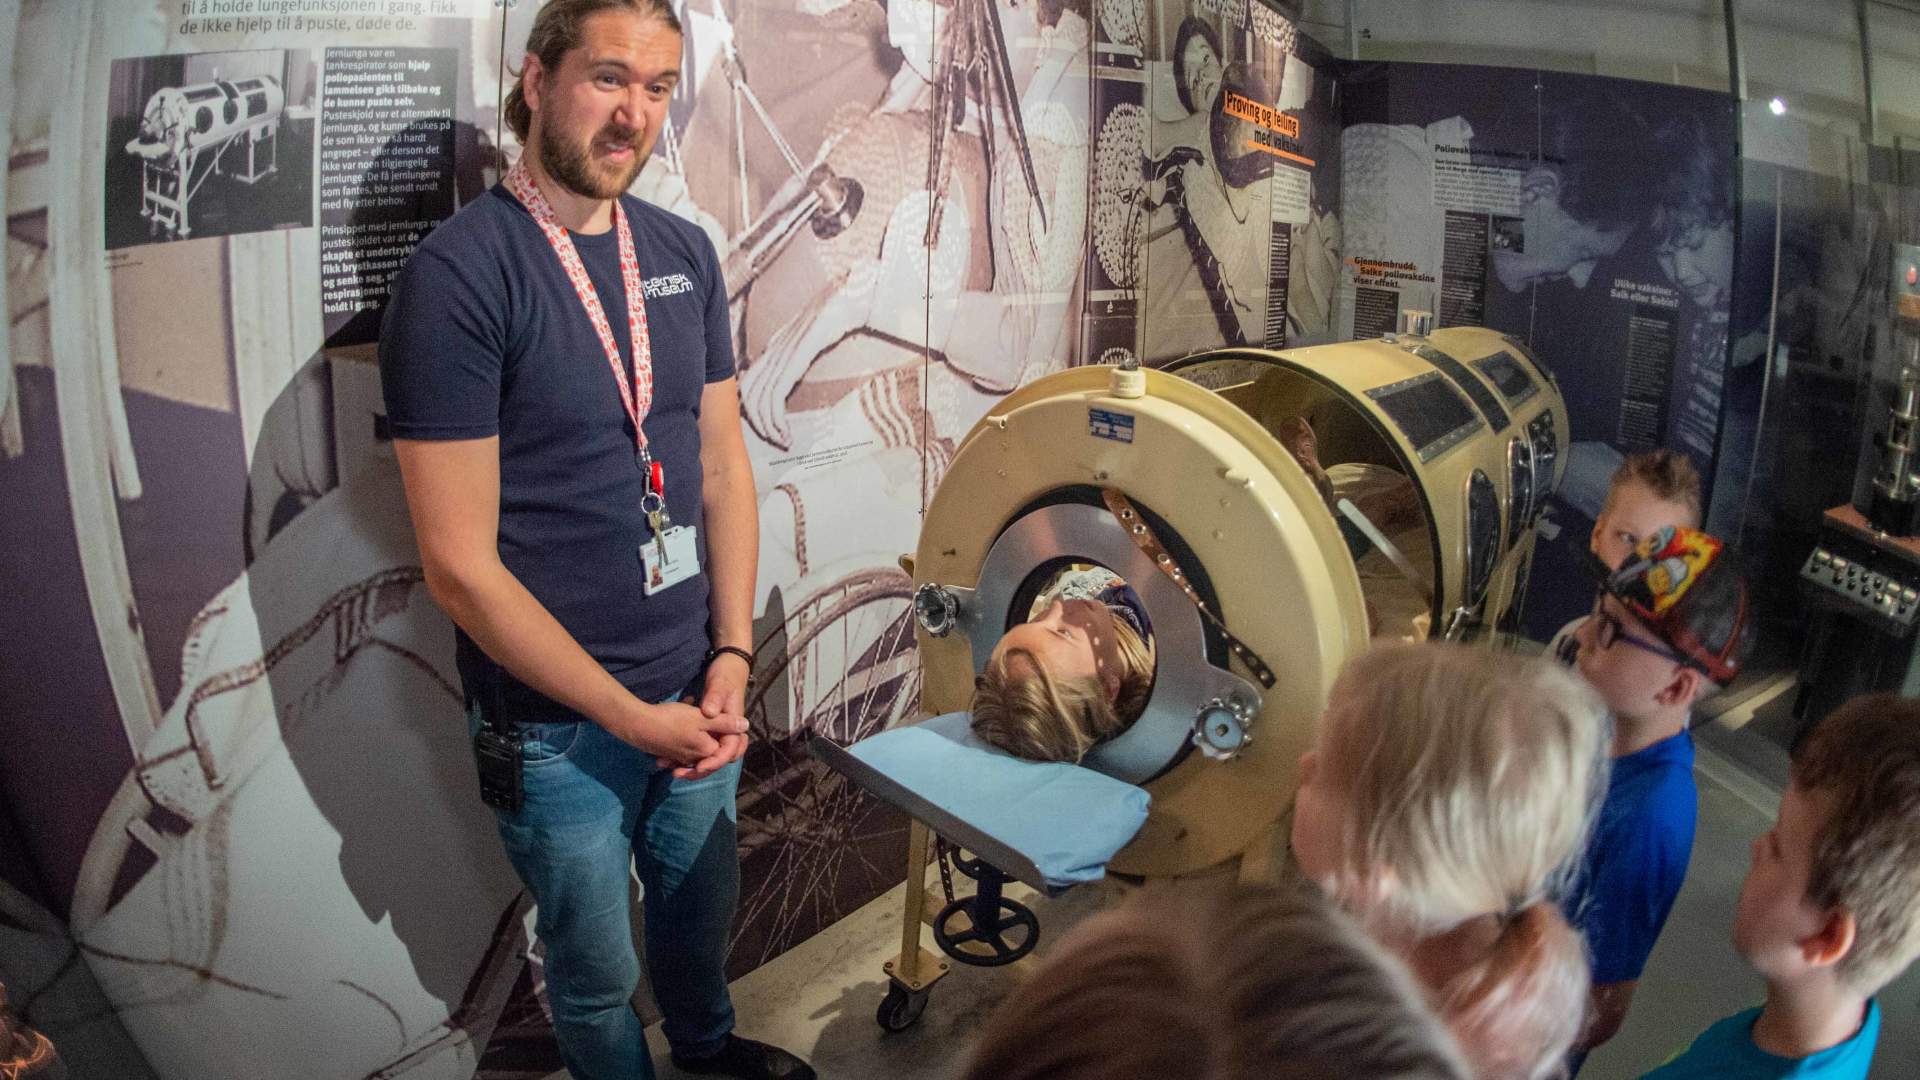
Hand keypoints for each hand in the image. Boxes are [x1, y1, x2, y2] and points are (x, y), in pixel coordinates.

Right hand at [609, 698, 745, 765]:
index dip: (730, 732)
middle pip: (711, 746)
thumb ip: (724, 723)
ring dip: (696, 726)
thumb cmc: (671, 720)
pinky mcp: (667, 752)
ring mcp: (679, 756)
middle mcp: (694, 758)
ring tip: (690, 704)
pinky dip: (683, 730)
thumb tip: (745, 725)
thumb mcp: (702, 717)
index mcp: (706, 750)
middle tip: (708, 709)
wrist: (637, 726)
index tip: (726, 716)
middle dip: (712, 728)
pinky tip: (680, 711)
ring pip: (696, 743)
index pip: (726, 748)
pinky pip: (681, 744)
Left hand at [665, 653, 753, 778]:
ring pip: (705, 756)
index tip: (698, 767)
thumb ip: (716, 702)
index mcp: (733, 726)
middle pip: (716, 760)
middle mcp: (726, 732)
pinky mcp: (706, 730)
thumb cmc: (724, 678)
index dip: (714, 762)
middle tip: (678, 774)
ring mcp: (716, 732)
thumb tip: (712, 715)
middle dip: (698, 770)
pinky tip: (664, 757)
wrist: (726, 668)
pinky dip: (682, 754)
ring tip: (667, 767)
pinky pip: (697, 748)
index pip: (728, 752)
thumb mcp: (719, 688)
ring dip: (687, 764)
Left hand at [741, 297, 841, 448]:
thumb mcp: (811, 335)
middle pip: (748, 394)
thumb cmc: (835, 314)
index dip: (752, 409)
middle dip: (758, 423)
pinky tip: (788, 432)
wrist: (848, 296)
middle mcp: (772, 352)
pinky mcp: (793, 359)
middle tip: (776, 440)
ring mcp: (781, 355)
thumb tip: (793, 367)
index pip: (748, 383)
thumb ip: (798, 350)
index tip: (769, 426)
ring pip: (759, 399)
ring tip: (784, 441)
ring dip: (769, 427)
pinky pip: (775, 396)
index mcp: (774, 347)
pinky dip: (777, 420)